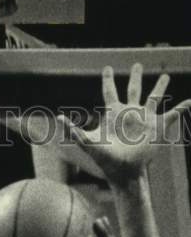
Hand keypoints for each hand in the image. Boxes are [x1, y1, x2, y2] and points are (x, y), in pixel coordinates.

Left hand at [57, 64, 190, 186]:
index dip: (108, 79)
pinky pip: (172, 114)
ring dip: (160, 87)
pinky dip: (181, 108)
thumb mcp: (88, 142)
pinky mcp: (157, 127)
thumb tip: (59, 118)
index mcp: (115, 113)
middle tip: (137, 64)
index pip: (109, 91)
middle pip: (133, 89)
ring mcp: (144, 119)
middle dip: (136, 76)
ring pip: (154, 97)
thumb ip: (74, 130)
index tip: (107, 68)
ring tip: (165, 76)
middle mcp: (130, 113)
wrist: (124, 172)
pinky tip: (189, 102)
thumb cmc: (106, 160)